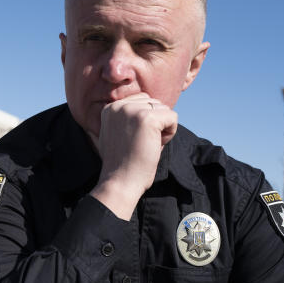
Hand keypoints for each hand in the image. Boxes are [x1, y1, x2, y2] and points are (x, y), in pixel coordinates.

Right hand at [90, 93, 177, 218]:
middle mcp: (119, 105)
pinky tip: (154, 146)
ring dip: (161, 129)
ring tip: (145, 145)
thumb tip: (150, 104)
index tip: (132, 140)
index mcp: (111, 107)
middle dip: (154, 124)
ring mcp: (133, 110)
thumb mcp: (117, 133)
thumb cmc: (122, 163)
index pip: (142, 100)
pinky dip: (170, 134)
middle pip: (154, 103)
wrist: (120, 182)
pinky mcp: (148, 118)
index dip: (145, 122)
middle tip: (139, 144)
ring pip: (164, 110)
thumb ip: (128, 117)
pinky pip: (173, 117)